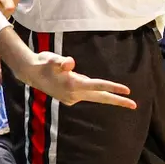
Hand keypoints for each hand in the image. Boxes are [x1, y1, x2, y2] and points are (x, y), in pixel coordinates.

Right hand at [16, 52, 137, 108]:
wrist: (30, 73)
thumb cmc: (43, 62)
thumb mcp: (51, 58)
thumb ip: (61, 61)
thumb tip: (69, 63)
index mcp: (73, 85)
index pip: (98, 86)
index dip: (113, 87)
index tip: (127, 91)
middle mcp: (74, 94)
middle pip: (101, 97)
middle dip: (118, 101)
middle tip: (134, 105)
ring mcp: (72, 98)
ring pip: (94, 96)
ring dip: (107, 96)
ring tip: (121, 94)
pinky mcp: (70, 98)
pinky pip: (86, 94)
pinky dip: (92, 91)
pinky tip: (85, 84)